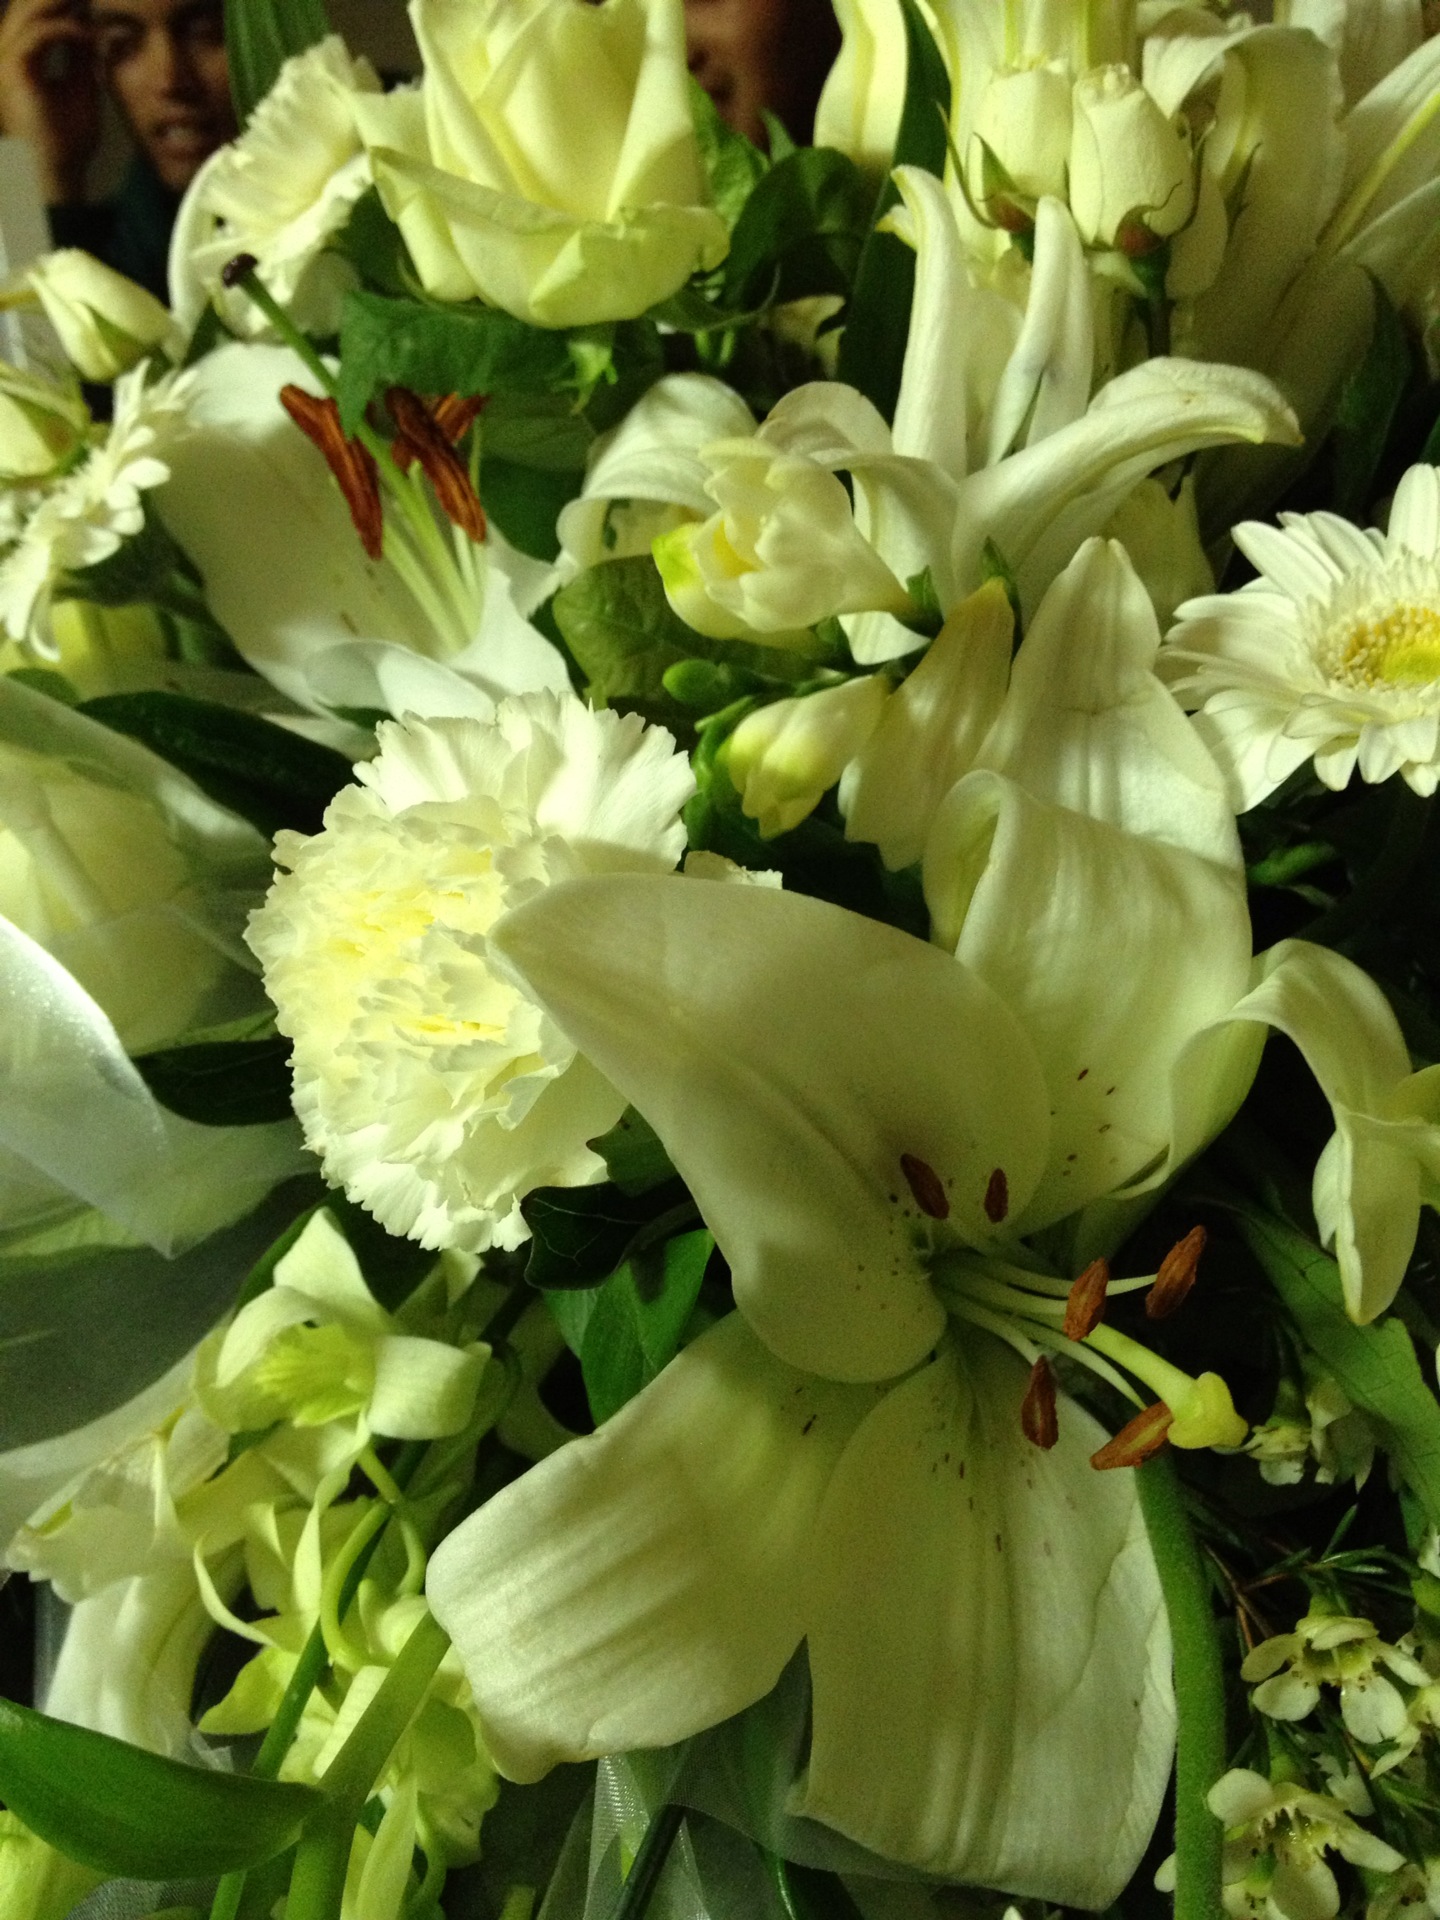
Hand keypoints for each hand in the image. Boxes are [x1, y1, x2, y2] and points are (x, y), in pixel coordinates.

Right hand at [0, 0, 100, 204]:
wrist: (61, 170)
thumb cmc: (69, 138)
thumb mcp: (80, 86)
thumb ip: (80, 56)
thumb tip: (88, 25)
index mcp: (21, 57)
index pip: (33, 15)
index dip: (59, 3)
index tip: (86, 1)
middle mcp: (8, 53)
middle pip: (27, 7)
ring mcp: (7, 59)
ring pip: (29, 13)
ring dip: (60, 3)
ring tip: (85, 2)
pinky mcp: (14, 69)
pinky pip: (38, 35)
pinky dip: (64, 29)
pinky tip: (85, 34)